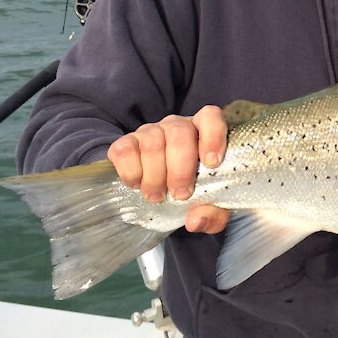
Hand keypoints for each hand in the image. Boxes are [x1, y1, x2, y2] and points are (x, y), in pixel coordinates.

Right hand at [107, 104, 230, 233]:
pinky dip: (131, 172)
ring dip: (155, 175)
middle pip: (179, 133)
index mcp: (204, 131)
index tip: (211, 163)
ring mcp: (150, 131)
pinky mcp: (126, 142)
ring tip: (157, 197)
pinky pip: (124, 150)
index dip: (212, 136)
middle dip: (180, 168)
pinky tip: (138, 184)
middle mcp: (177, 125)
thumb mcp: (211, 204)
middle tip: (180, 195)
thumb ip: (213, 213)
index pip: (210, 116)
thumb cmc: (193, 189)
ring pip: (151, 142)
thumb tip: (195, 221)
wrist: (163, 191)